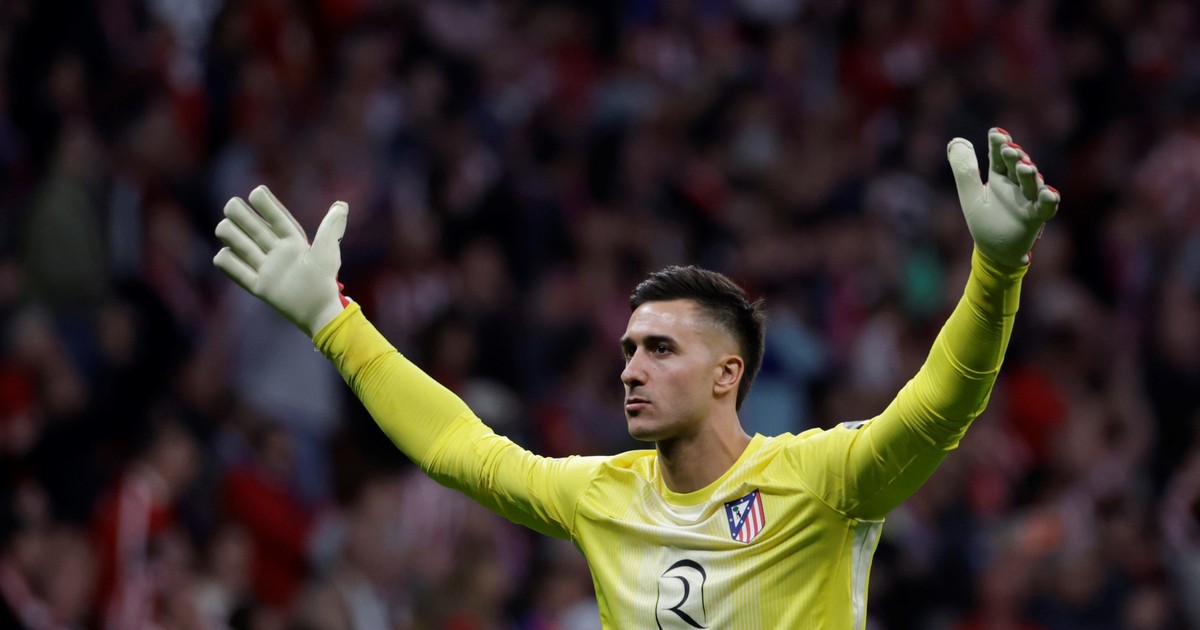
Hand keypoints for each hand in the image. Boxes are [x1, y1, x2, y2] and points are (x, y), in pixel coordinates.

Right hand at [213, 185, 348, 336]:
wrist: (319, 312)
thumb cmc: (324, 281)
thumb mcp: (327, 252)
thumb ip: (331, 228)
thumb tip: (341, 205)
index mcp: (292, 242)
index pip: (275, 218)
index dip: (265, 204)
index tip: (256, 192)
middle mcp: (276, 252)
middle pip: (251, 226)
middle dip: (240, 214)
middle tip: (232, 207)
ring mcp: (265, 268)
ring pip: (238, 243)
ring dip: (229, 233)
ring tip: (225, 228)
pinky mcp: (258, 286)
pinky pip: (234, 270)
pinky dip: (226, 260)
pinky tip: (224, 254)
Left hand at [946, 128, 1060, 266]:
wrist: (995, 252)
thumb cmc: (985, 222)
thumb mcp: (970, 196)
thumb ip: (964, 170)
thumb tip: (956, 141)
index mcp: (999, 178)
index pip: (999, 157)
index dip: (998, 145)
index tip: (996, 133)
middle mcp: (1016, 185)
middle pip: (1017, 166)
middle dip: (1015, 156)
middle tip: (1010, 149)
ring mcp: (1029, 200)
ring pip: (1032, 183)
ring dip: (1030, 174)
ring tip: (1025, 166)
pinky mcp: (1036, 217)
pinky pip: (1045, 207)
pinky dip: (1048, 200)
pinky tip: (1048, 193)